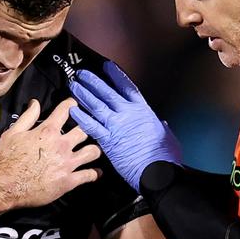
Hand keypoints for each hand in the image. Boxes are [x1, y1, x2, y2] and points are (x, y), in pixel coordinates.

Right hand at [0, 99, 101, 209]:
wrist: (7, 186)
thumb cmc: (7, 159)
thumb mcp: (12, 133)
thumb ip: (27, 117)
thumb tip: (35, 103)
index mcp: (48, 132)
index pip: (65, 111)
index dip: (72, 104)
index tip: (75, 104)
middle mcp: (61, 145)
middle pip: (85, 130)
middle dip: (88, 127)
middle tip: (90, 127)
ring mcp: (67, 163)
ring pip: (92, 152)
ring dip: (95, 149)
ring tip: (94, 149)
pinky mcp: (68, 181)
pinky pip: (88, 175)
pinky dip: (94, 173)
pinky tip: (96, 172)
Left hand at [69, 61, 181, 190]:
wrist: (157, 171)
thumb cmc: (165, 155)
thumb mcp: (167, 135)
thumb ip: (161, 127)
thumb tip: (162, 123)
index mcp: (142, 110)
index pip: (127, 87)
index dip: (116, 75)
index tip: (107, 66)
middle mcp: (127, 114)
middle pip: (107, 92)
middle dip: (93, 81)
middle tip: (81, 74)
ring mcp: (116, 126)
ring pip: (96, 105)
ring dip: (83, 94)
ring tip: (73, 86)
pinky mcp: (107, 140)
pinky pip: (91, 125)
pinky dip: (81, 117)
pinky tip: (72, 110)